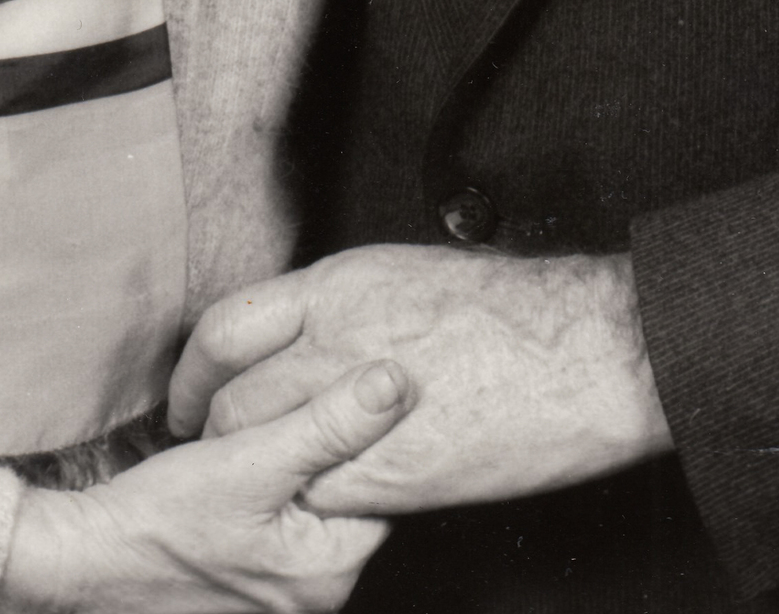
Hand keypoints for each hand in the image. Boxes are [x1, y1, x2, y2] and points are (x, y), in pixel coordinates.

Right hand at [0, 360, 407, 612]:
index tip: (338, 387)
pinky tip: (246, 464)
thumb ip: (327, 421)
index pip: (379, 485)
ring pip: (314, 507)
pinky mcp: (252, 583)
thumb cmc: (159, 515)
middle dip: (326, 448)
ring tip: (263, 436)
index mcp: (328, 573)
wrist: (83, 558)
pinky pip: (284, 524)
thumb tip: (398, 381)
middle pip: (348, 498)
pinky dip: (273, 489)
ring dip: (296, 465)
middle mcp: (316, 596)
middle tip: (290, 410)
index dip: (360, 429)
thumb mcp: (249, 457)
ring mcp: (283, 595)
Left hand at [168, 247, 669, 517]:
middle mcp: (334, 342)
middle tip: (214, 455)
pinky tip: (323, 501)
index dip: (195, 371)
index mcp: (340, 286)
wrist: (587, 350)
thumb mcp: (412, 277)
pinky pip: (317, 494)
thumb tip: (318, 330)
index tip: (192, 394)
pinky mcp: (391, 473)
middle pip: (232, 400)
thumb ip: (350, 306)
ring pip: (264, 451)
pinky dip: (311, 502)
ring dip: (258, 472)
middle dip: (216, 435)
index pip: (227, 328)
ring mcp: (356, 409)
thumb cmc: (519, 310)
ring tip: (263, 485)